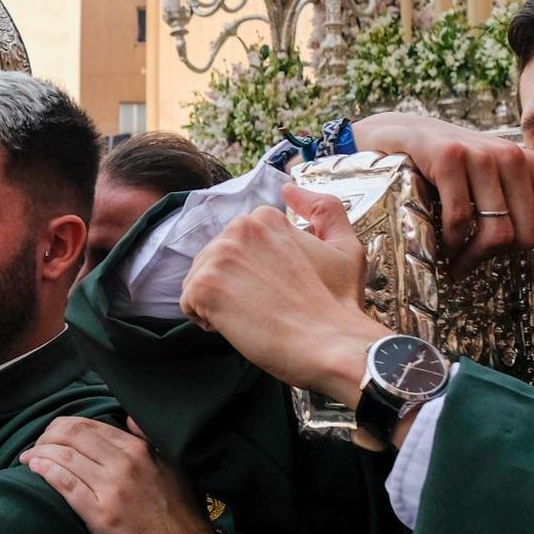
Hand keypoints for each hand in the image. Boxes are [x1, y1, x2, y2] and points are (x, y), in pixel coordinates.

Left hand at [21, 416, 226, 533]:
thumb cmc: (181, 516)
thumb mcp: (173, 467)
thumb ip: (149, 440)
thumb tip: (129, 418)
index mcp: (140, 449)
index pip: (90, 425)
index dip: (64, 427)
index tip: (52, 434)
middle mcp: (125, 463)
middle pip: (72, 435)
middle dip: (47, 436)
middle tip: (37, 444)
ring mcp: (112, 489)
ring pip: (64, 457)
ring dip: (40, 452)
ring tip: (28, 457)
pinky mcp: (101, 515)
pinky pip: (64, 483)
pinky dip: (45, 471)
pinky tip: (34, 468)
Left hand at [180, 187, 387, 405]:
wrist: (331, 344)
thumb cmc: (338, 303)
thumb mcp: (345, 246)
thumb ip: (324, 209)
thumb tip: (289, 189)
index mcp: (265, 218)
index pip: (235, 246)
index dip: (252, 272)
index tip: (277, 288)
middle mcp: (239, 228)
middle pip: (214, 261)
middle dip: (232, 286)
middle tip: (268, 306)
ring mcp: (219, 255)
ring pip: (199, 281)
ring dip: (219, 303)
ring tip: (254, 316)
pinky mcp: (204, 286)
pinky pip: (188, 304)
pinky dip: (207, 320)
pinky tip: (238, 326)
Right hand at [352, 111, 533, 287]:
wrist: (396, 133)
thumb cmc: (446, 169)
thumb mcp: (489, 184)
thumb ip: (517, 209)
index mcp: (533, 167)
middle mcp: (514, 157)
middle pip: (526, 238)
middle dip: (496, 262)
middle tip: (469, 266)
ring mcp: (483, 155)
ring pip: (497, 234)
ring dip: (471, 259)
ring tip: (453, 261)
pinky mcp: (449, 157)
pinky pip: (461, 221)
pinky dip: (449, 243)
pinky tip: (438, 244)